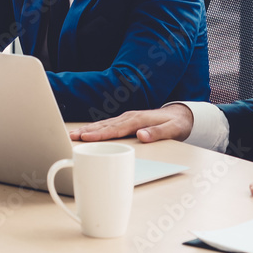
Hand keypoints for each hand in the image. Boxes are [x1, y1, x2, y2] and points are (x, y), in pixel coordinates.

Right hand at [69, 104, 194, 142]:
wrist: (181, 115)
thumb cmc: (176, 124)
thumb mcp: (173, 130)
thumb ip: (157, 133)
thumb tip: (141, 135)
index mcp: (138, 120)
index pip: (116, 129)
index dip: (100, 134)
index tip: (86, 138)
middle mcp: (129, 117)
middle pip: (104, 125)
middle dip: (87, 131)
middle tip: (71, 136)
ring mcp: (126, 118)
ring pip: (103, 124)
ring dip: (87, 129)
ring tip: (72, 134)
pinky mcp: (125, 121)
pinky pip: (107, 125)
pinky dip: (95, 128)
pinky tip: (86, 132)